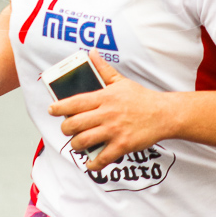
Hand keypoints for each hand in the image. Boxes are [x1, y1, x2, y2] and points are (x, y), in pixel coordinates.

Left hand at [49, 50, 172, 171]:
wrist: (163, 114)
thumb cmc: (142, 98)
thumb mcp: (121, 81)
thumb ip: (103, 69)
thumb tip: (91, 53)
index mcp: (105, 97)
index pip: (75, 102)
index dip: (60, 107)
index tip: (52, 109)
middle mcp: (107, 114)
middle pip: (75, 124)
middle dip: (66, 129)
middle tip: (67, 129)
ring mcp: (114, 130)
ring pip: (84, 141)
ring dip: (76, 145)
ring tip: (77, 144)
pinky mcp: (122, 145)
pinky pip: (102, 158)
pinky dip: (93, 164)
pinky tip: (90, 163)